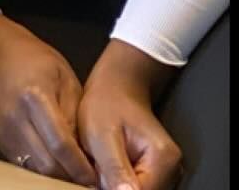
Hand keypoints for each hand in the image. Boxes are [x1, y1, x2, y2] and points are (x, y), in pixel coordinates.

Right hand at [0, 10, 96, 184]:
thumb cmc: (36, 62)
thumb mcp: (66, 80)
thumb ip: (76, 117)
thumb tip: (86, 155)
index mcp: (34, 98)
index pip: (61, 145)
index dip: (81, 167)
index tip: (97, 177)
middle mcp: (15, 118)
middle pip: (47, 164)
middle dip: (71, 176)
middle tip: (90, 179)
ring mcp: (5, 132)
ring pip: (36, 170)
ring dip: (58, 176)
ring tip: (75, 172)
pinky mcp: (1, 141)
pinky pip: (26, 165)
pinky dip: (44, 170)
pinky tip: (58, 163)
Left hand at [77, 41, 182, 189]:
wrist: (115, 86)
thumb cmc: (106, 103)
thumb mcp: (101, 134)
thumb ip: (114, 167)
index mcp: (163, 159)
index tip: (96, 177)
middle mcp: (171, 170)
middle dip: (114, 188)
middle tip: (95, 166)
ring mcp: (164, 172)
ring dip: (115, 185)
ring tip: (98, 163)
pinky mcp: (154, 171)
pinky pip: (135, 185)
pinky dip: (117, 181)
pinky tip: (104, 166)